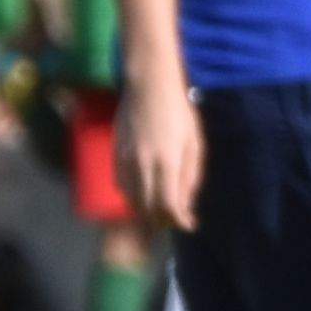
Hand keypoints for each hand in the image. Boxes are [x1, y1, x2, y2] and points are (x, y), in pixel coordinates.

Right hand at [116, 84, 205, 235]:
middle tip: (176, 220)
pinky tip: (145, 194)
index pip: (169, 205)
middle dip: (164, 220)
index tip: (189, 224)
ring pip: (133, 200)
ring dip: (148, 211)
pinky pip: (122, 186)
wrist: (148, 86)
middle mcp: (144, 164)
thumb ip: (190, 177)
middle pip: (149, 208)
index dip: (179, 220)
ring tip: (162, 211)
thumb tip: (185, 205)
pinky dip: (134, 197)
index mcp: (168, 161)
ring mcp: (127, 160)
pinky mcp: (116, 155)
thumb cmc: (178, 113)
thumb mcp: (194, 144)